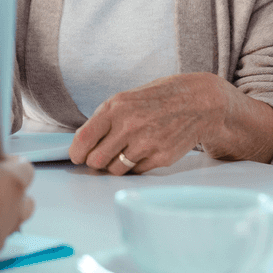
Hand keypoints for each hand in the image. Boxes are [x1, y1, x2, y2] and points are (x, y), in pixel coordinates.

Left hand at [68, 72, 272, 173]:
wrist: (197, 102)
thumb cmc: (155, 100)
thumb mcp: (124, 100)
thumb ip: (103, 120)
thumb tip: (82, 145)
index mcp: (115, 108)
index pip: (84, 138)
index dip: (76, 152)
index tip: (76, 157)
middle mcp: (129, 126)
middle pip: (96, 159)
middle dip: (94, 161)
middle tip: (99, 157)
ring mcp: (146, 143)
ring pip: (115, 170)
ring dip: (114, 166)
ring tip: (122, 153)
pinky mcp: (161, 157)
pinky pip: (136, 172)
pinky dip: (134, 167)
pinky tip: (141, 153)